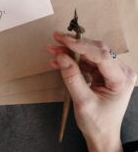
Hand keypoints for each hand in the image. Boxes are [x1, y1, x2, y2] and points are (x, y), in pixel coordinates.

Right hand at [47, 31, 136, 151]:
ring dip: (70, 50)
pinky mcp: (103, 72)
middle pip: (96, 50)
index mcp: (121, 79)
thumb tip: (61, 56)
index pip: (102, 55)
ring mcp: (112, 71)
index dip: (82, 45)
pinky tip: (57, 60)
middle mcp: (120, 71)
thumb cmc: (97, 123)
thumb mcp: (83, 102)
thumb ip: (72, 77)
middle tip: (56, 39)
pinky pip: (86, 60)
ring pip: (89, 53)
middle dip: (74, 44)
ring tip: (52, 49)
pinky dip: (71, 59)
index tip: (64, 40)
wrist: (102, 135)